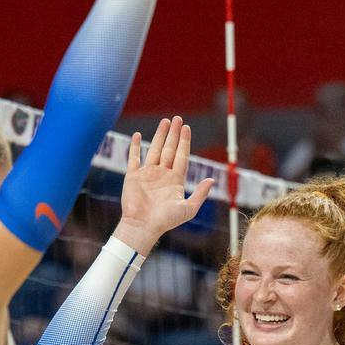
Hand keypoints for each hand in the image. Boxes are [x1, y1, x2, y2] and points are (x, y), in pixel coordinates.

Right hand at [116, 117, 213, 249]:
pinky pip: (134, 158)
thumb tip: (212, 180)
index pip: (182, 156)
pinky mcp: (133, 176)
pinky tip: (137, 135)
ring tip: (164, 121)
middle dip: (174, 134)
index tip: (186, 128)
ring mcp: (147, 174)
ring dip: (159, 135)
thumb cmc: (166, 220)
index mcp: (175, 180)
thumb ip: (200, 194)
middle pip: (170, 149)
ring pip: (154, 149)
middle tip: (177, 118)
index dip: (184, 142)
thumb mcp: (188, 208)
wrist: (143, 226)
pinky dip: (135, 146)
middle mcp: (162, 174)